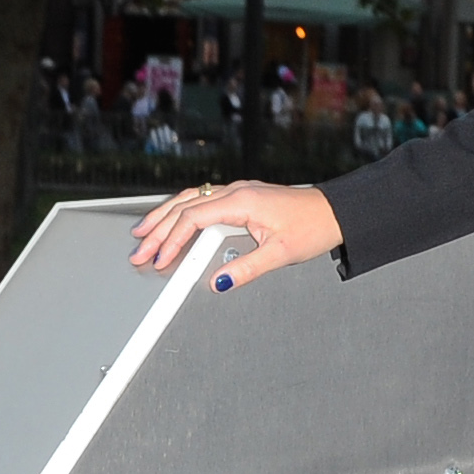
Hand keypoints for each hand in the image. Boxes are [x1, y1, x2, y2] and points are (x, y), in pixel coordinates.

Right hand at [128, 179, 343, 290]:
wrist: (334, 212)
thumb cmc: (313, 227)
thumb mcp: (280, 254)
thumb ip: (246, 269)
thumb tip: (218, 282)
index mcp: (242, 201)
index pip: (193, 219)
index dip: (172, 241)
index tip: (159, 260)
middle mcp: (236, 191)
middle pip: (184, 206)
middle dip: (158, 229)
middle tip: (139, 250)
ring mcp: (237, 192)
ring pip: (190, 199)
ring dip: (165, 216)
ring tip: (144, 233)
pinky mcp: (241, 197)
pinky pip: (202, 200)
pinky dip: (181, 211)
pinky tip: (172, 220)